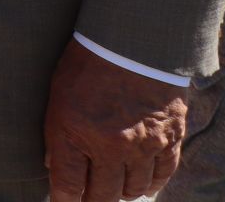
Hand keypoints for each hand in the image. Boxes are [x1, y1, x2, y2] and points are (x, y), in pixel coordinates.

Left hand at [42, 38, 187, 200]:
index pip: (67, 186)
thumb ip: (57, 134)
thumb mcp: (58, 96)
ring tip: (112, 188)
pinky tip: (141, 182)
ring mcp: (143, 145)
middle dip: (92, 201)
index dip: (63, 201)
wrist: (133, 39)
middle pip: (102, 195)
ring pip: (133, 190)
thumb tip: (54, 166)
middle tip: (87, 199)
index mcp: (74, 133)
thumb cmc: (87, 64)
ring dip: (121, 192)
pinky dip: (151, 183)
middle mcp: (110, 146)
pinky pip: (162, 175)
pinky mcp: (170, 139)